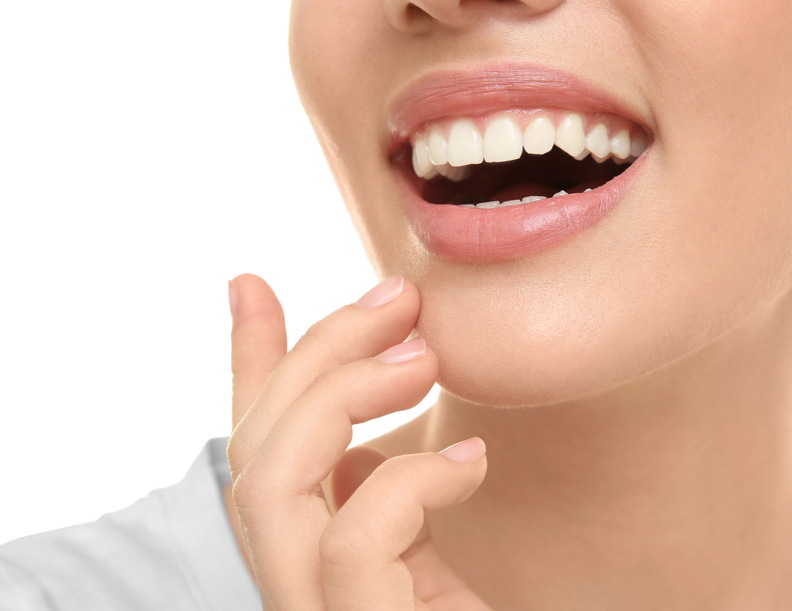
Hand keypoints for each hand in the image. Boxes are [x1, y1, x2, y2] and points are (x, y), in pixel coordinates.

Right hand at [226, 274, 491, 609]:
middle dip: (319, 353)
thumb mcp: (425, 559)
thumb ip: (387, 507)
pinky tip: (471, 463)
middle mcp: (294, 593)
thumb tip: (356, 453)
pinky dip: (413, 479)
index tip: (250, 284)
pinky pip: (352, 540)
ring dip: (343, 393)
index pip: (256, 456)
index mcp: (306, 566)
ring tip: (426, 357)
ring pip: (270, 485)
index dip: (248, 365)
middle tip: (400, 298)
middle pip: (254, 454)